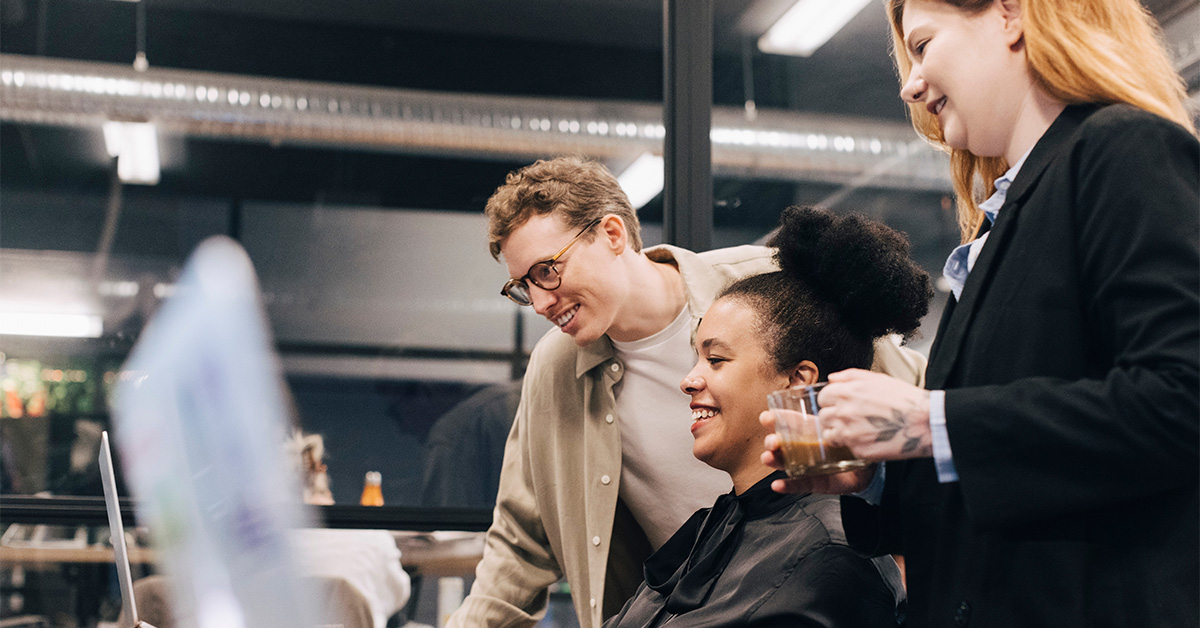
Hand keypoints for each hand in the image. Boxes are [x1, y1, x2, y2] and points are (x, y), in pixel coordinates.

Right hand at [760, 411, 877, 494]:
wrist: (873, 468)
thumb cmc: (857, 443)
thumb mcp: (848, 422)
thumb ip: (841, 403)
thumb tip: (833, 381)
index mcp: (811, 431)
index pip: (789, 423)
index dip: (776, 420)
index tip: (766, 417)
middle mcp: (806, 448)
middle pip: (782, 444)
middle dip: (772, 441)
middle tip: (772, 441)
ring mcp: (808, 466)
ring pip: (786, 463)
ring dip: (774, 460)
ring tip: (769, 458)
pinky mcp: (815, 482)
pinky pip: (799, 485)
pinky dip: (788, 486)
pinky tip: (778, 484)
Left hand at [820, 369, 932, 461]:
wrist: (925, 422)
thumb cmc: (905, 399)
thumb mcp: (878, 378)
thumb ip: (850, 376)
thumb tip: (832, 378)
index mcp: (847, 392)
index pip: (823, 398)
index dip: (831, 401)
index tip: (839, 404)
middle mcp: (844, 412)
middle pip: (823, 417)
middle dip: (833, 417)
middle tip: (849, 418)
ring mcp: (850, 433)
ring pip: (829, 435)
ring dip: (838, 433)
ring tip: (856, 430)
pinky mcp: (859, 450)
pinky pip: (846, 448)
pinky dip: (853, 445)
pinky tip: (868, 439)